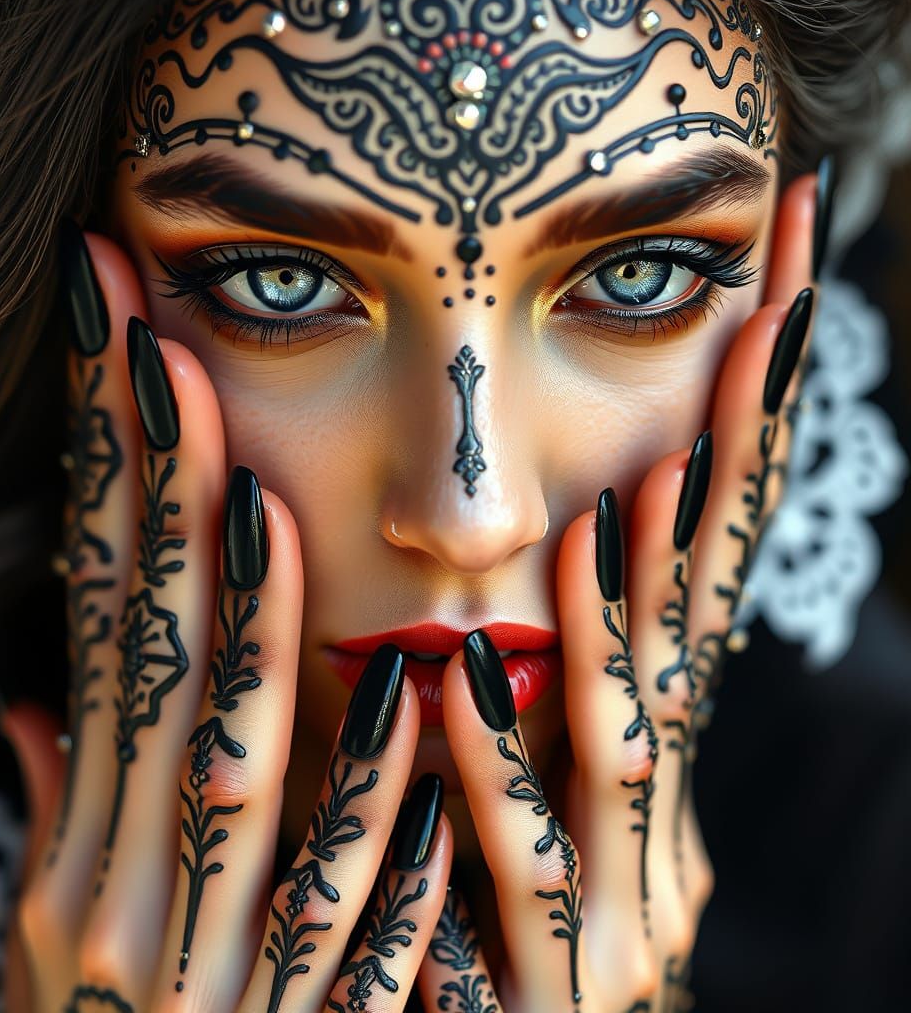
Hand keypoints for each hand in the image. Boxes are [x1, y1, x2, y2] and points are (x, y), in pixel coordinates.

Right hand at [1, 226, 453, 1011]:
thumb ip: (67, 804)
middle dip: (153, 506)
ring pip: (234, 762)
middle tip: (162, 357)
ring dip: (253, 628)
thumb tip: (36, 698)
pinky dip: (367, 802)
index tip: (118, 352)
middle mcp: (117, 886)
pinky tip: (408, 704)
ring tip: (266, 501)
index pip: (104, 622)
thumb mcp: (65, 932)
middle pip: (148, 661)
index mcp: (89, 835)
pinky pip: (338, 905)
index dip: (104, 485)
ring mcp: (193, 962)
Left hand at [414, 170, 819, 1012]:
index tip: (771, 295)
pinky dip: (499, 762)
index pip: (700, 562)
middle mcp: (657, 805)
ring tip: (620, 493)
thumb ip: (513, 659)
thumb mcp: (498, 754)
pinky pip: (525, 859)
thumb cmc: (475, 893)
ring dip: (628, 607)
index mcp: (640, 738)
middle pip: (696, 616)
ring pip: (635, 730)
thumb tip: (523, 535)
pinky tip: (470, 675)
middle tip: (763, 320)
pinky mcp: (556, 981)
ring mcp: (624, 897)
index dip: (746, 433)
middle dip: (736, 469)